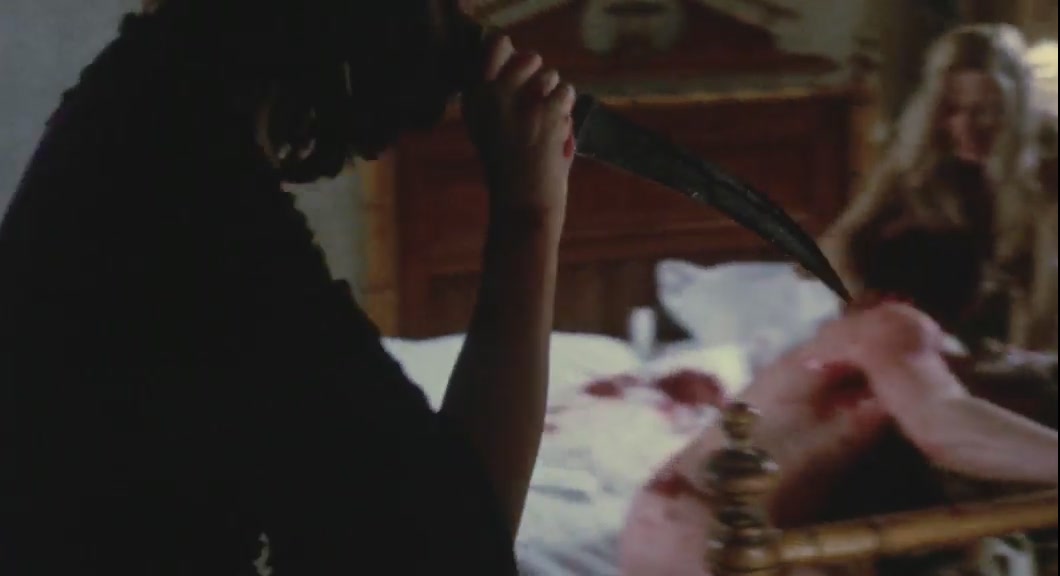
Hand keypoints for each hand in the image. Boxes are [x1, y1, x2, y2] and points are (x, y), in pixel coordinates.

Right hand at [461, 34, 576, 221]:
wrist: (520, 206)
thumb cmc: (509, 172)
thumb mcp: (489, 131)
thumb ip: (499, 95)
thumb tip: (522, 54)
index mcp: (474, 100)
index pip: (496, 46)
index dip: (515, 56)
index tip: (521, 80)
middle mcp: (490, 95)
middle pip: (528, 58)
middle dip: (541, 79)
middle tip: (537, 109)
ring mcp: (517, 101)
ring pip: (551, 76)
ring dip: (555, 98)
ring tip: (545, 128)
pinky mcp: (542, 112)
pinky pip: (565, 92)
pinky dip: (566, 111)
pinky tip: (555, 134)